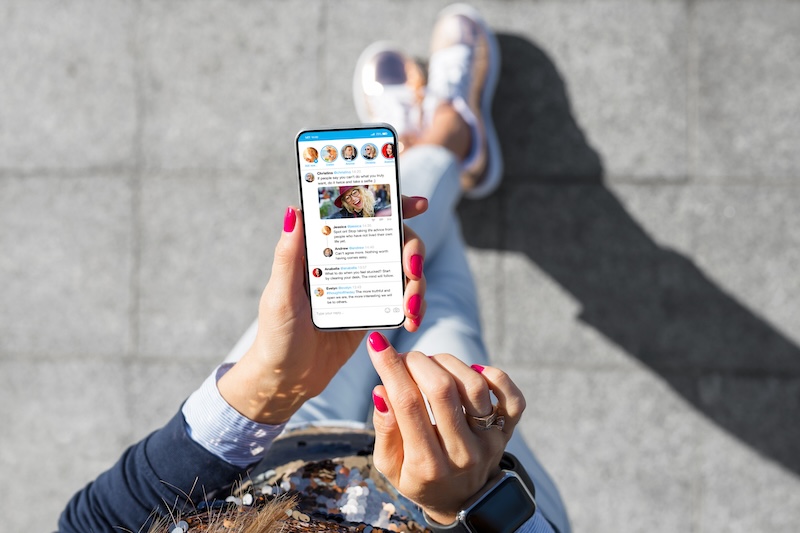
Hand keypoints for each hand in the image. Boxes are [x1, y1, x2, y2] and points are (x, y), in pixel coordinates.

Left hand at [217, 196, 427, 423]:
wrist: (288, 379)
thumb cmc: (276, 336)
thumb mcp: (280, 296)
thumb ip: (288, 255)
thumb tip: (294, 209)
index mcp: (321, 247)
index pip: (358, 214)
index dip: (390, 203)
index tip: (418, 203)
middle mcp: (345, 259)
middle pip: (392, 238)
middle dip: (413, 250)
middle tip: (413, 270)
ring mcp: (362, 283)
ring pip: (403, 268)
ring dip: (417, 284)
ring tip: (412, 310)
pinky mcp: (373, 308)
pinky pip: (402, 298)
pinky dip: (414, 306)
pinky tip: (412, 320)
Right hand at [367, 332, 526, 524]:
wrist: (462, 502)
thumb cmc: (419, 478)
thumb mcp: (390, 466)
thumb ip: (385, 430)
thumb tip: (382, 390)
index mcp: (427, 464)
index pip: (407, 404)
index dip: (390, 368)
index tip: (377, 344)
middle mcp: (462, 453)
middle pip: (442, 390)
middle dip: (417, 362)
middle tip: (406, 358)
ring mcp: (489, 442)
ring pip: (474, 386)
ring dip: (447, 363)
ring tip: (431, 365)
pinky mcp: (507, 432)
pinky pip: (512, 397)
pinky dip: (494, 375)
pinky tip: (472, 371)